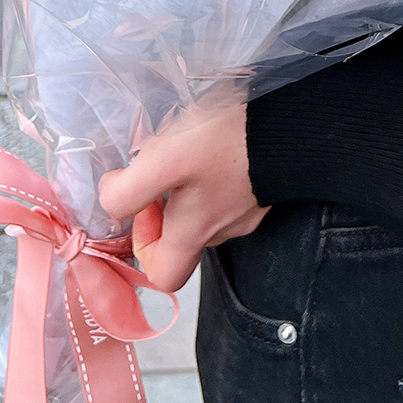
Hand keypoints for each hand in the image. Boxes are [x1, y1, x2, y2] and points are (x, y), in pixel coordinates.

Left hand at [98, 102, 268, 293]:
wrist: (291, 125)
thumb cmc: (228, 145)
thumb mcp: (163, 161)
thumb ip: (127, 191)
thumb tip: (110, 196)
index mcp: (194, 233)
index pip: (161, 276)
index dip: (142, 245)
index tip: (146, 203)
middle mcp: (222, 231)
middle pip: (183, 241)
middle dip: (165, 209)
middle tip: (165, 170)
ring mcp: (246, 210)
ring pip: (207, 213)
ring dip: (190, 187)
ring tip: (191, 150)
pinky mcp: (261, 186)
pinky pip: (229, 190)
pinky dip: (216, 173)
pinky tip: (218, 144)